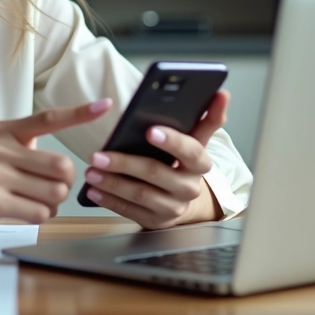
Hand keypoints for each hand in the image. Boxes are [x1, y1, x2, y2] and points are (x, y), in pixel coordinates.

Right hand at [0, 98, 113, 230]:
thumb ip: (19, 147)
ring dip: (50, 206)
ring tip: (29, 205)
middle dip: (63, 186)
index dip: (80, 112)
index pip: (48, 118)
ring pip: (54, 194)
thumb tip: (53, 159)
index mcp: (4, 131)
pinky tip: (16, 214)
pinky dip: (36, 218)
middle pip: (63, 168)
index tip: (106, 105)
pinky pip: (38, 213)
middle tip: (46, 192)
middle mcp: (2, 148)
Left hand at [83, 89, 229, 229]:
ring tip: (92, 170)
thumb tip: (222, 94)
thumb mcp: (195, 140)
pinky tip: (93, 190)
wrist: (182, 199)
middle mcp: (188, 187)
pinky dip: (109, 199)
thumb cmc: (183, 162)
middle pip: (156, 173)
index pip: (190, 150)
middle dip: (125, 163)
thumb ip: (207, 118)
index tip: (151, 130)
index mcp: (199, 163)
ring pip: (140, 194)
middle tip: (99, 154)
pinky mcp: (155, 220)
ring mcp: (172, 207)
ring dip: (112, 182)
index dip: (172, 141)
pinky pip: (129, 211)